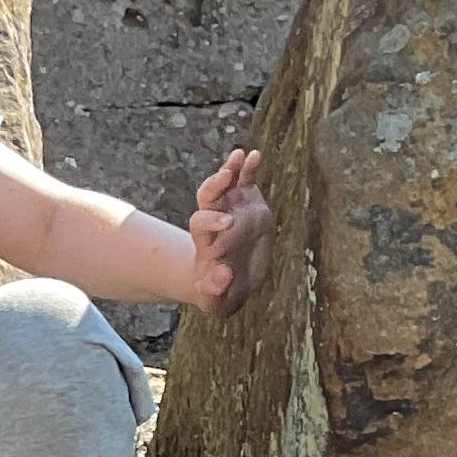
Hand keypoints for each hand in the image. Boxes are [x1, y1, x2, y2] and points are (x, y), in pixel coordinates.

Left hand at [187, 147, 273, 317]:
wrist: (231, 281)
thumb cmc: (220, 293)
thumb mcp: (216, 301)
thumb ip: (214, 291)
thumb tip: (221, 275)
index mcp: (206, 242)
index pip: (201, 225)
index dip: (211, 222)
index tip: (225, 224)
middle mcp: (215, 221)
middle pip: (208, 198)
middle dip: (215, 187)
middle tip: (224, 177)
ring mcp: (231, 208)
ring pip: (224, 184)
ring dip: (229, 169)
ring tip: (237, 156)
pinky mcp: (248, 201)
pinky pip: (245, 181)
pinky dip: (248, 168)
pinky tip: (255, 155)